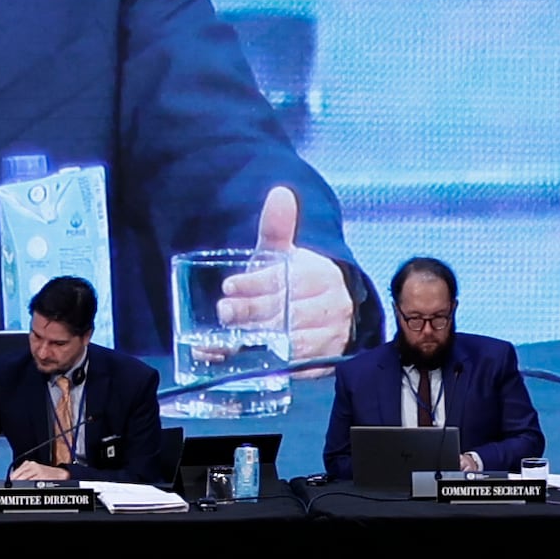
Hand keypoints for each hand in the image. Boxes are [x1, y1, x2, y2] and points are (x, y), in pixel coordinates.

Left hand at [218, 183, 354, 364]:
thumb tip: (279, 193)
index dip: (256, 284)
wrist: (334, 312)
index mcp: (321, 274)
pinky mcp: (328, 359)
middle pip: (288, 311)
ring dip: (262, 341)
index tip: (229, 287)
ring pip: (295, 340)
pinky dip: (276, 365)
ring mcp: (332, 334)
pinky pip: (302, 365)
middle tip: (224, 313)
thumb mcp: (287, 255)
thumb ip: (277, 229)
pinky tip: (252, 361)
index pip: (287, 279)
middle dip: (252, 312)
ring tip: (232, 339)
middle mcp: (332, 304)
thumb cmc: (300, 281)